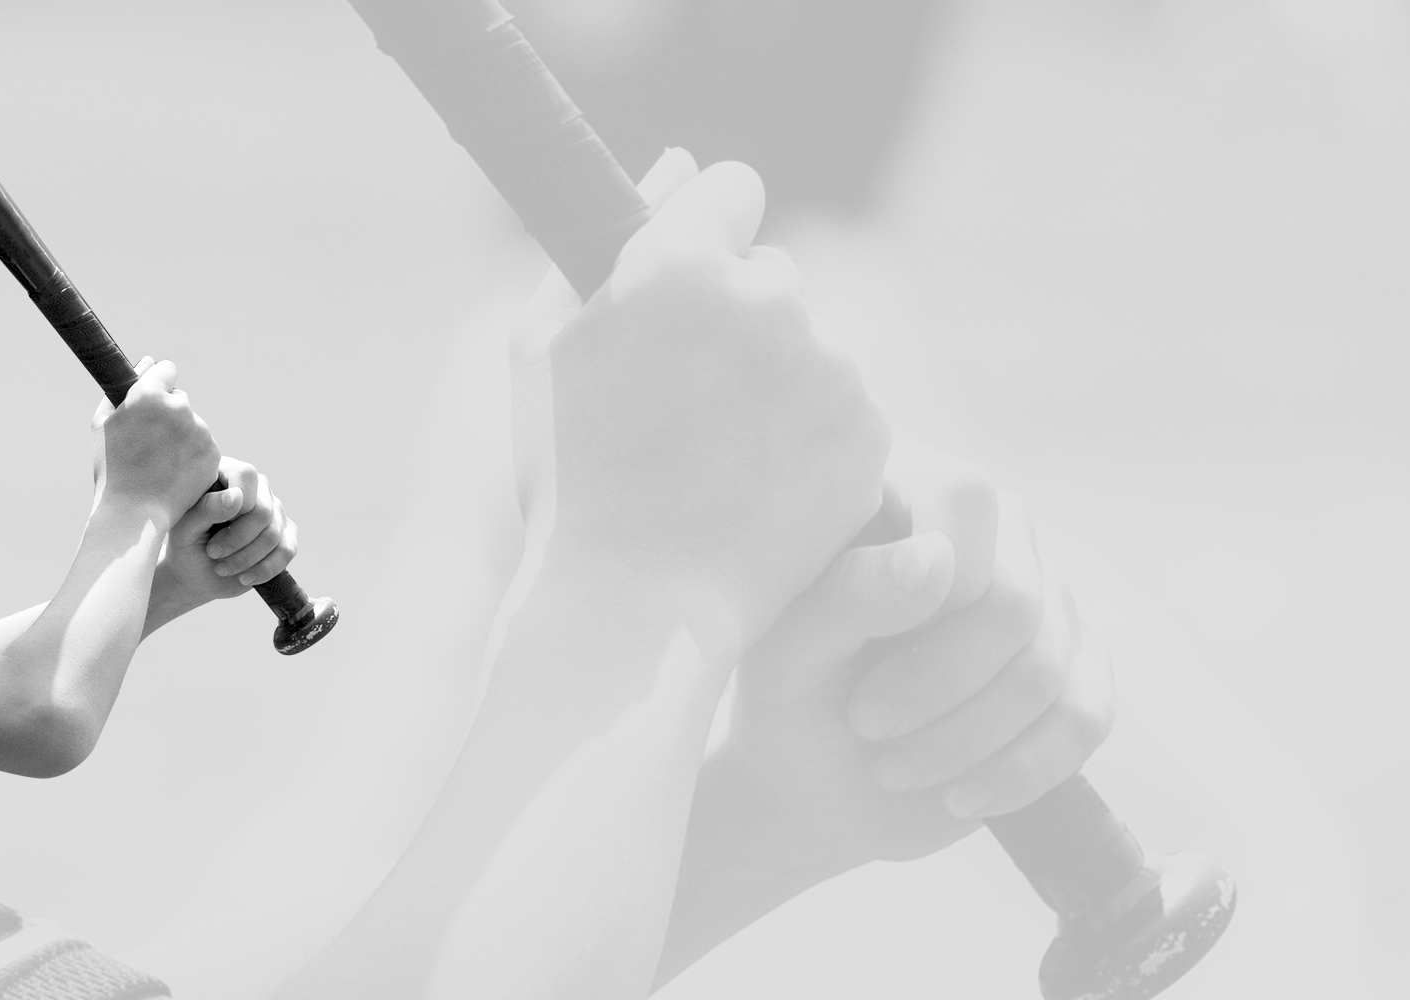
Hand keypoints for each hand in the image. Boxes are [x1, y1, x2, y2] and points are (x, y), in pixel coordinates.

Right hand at [94, 358, 222, 519]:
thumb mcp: (102, 425)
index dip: (158, 387)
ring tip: (161, 465)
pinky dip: (193, 457)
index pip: (167, 370)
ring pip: (193, 425)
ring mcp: (199, 431)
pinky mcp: (212, 454)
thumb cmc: (111, 469)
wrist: (134, 514)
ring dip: (182, 438)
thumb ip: (122, 389)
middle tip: (151, 445)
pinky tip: (175, 475)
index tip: (151, 407)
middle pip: (180, 399)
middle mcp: (179, 408)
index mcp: (149, 395)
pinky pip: (204, 446)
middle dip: (169, 415)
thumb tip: (147, 361)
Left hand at [148, 457, 299, 622]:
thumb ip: (206, 509)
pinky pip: (287, 550)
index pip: (246, 476)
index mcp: (229, 473)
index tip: (208, 532)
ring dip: (245, 559)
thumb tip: (237, 496)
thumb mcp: (185, 529)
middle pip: (263, 511)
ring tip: (222, 568)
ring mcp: (274, 511)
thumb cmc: (185, 545)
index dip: (233, 508)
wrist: (196, 574)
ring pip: (273, 534)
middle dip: (236, 540)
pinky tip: (244, 577)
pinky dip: (264, 569)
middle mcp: (257, 488)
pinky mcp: (285, 535)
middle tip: (213, 553)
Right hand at [535, 154, 888, 632]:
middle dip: (739, 321)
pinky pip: (844, 411)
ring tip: (716, 465)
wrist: (635, 609)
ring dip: (776, 387)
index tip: (685, 293)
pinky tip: (757, 493)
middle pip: (773, 274)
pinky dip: (811, 444)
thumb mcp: (541, 348)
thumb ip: (600, 241)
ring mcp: (828, 368)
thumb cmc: (569, 478)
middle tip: (685, 407)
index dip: (705, 238)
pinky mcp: (868, 434)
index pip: (732, 190)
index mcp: (680, 264)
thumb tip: (677, 164)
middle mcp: (768, 300)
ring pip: (812, 347)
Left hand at [710, 445, 1113, 863]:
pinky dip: (1015, 772)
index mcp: (912, 491)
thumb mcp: (787, 651)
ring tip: (892, 768)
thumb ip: (848, 595)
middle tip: (865, 724)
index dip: (926, 586)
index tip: (855, 658)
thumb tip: (938, 557)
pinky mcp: (1077, 674)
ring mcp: (1047, 602)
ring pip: (1043, 669)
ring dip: (961, 739)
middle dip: (935, 683)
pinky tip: (957, 794)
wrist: (816, 785)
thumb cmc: (787, 697)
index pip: (963, 497)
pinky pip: (1083, 719)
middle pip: (1011, 599)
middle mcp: (995, 533)